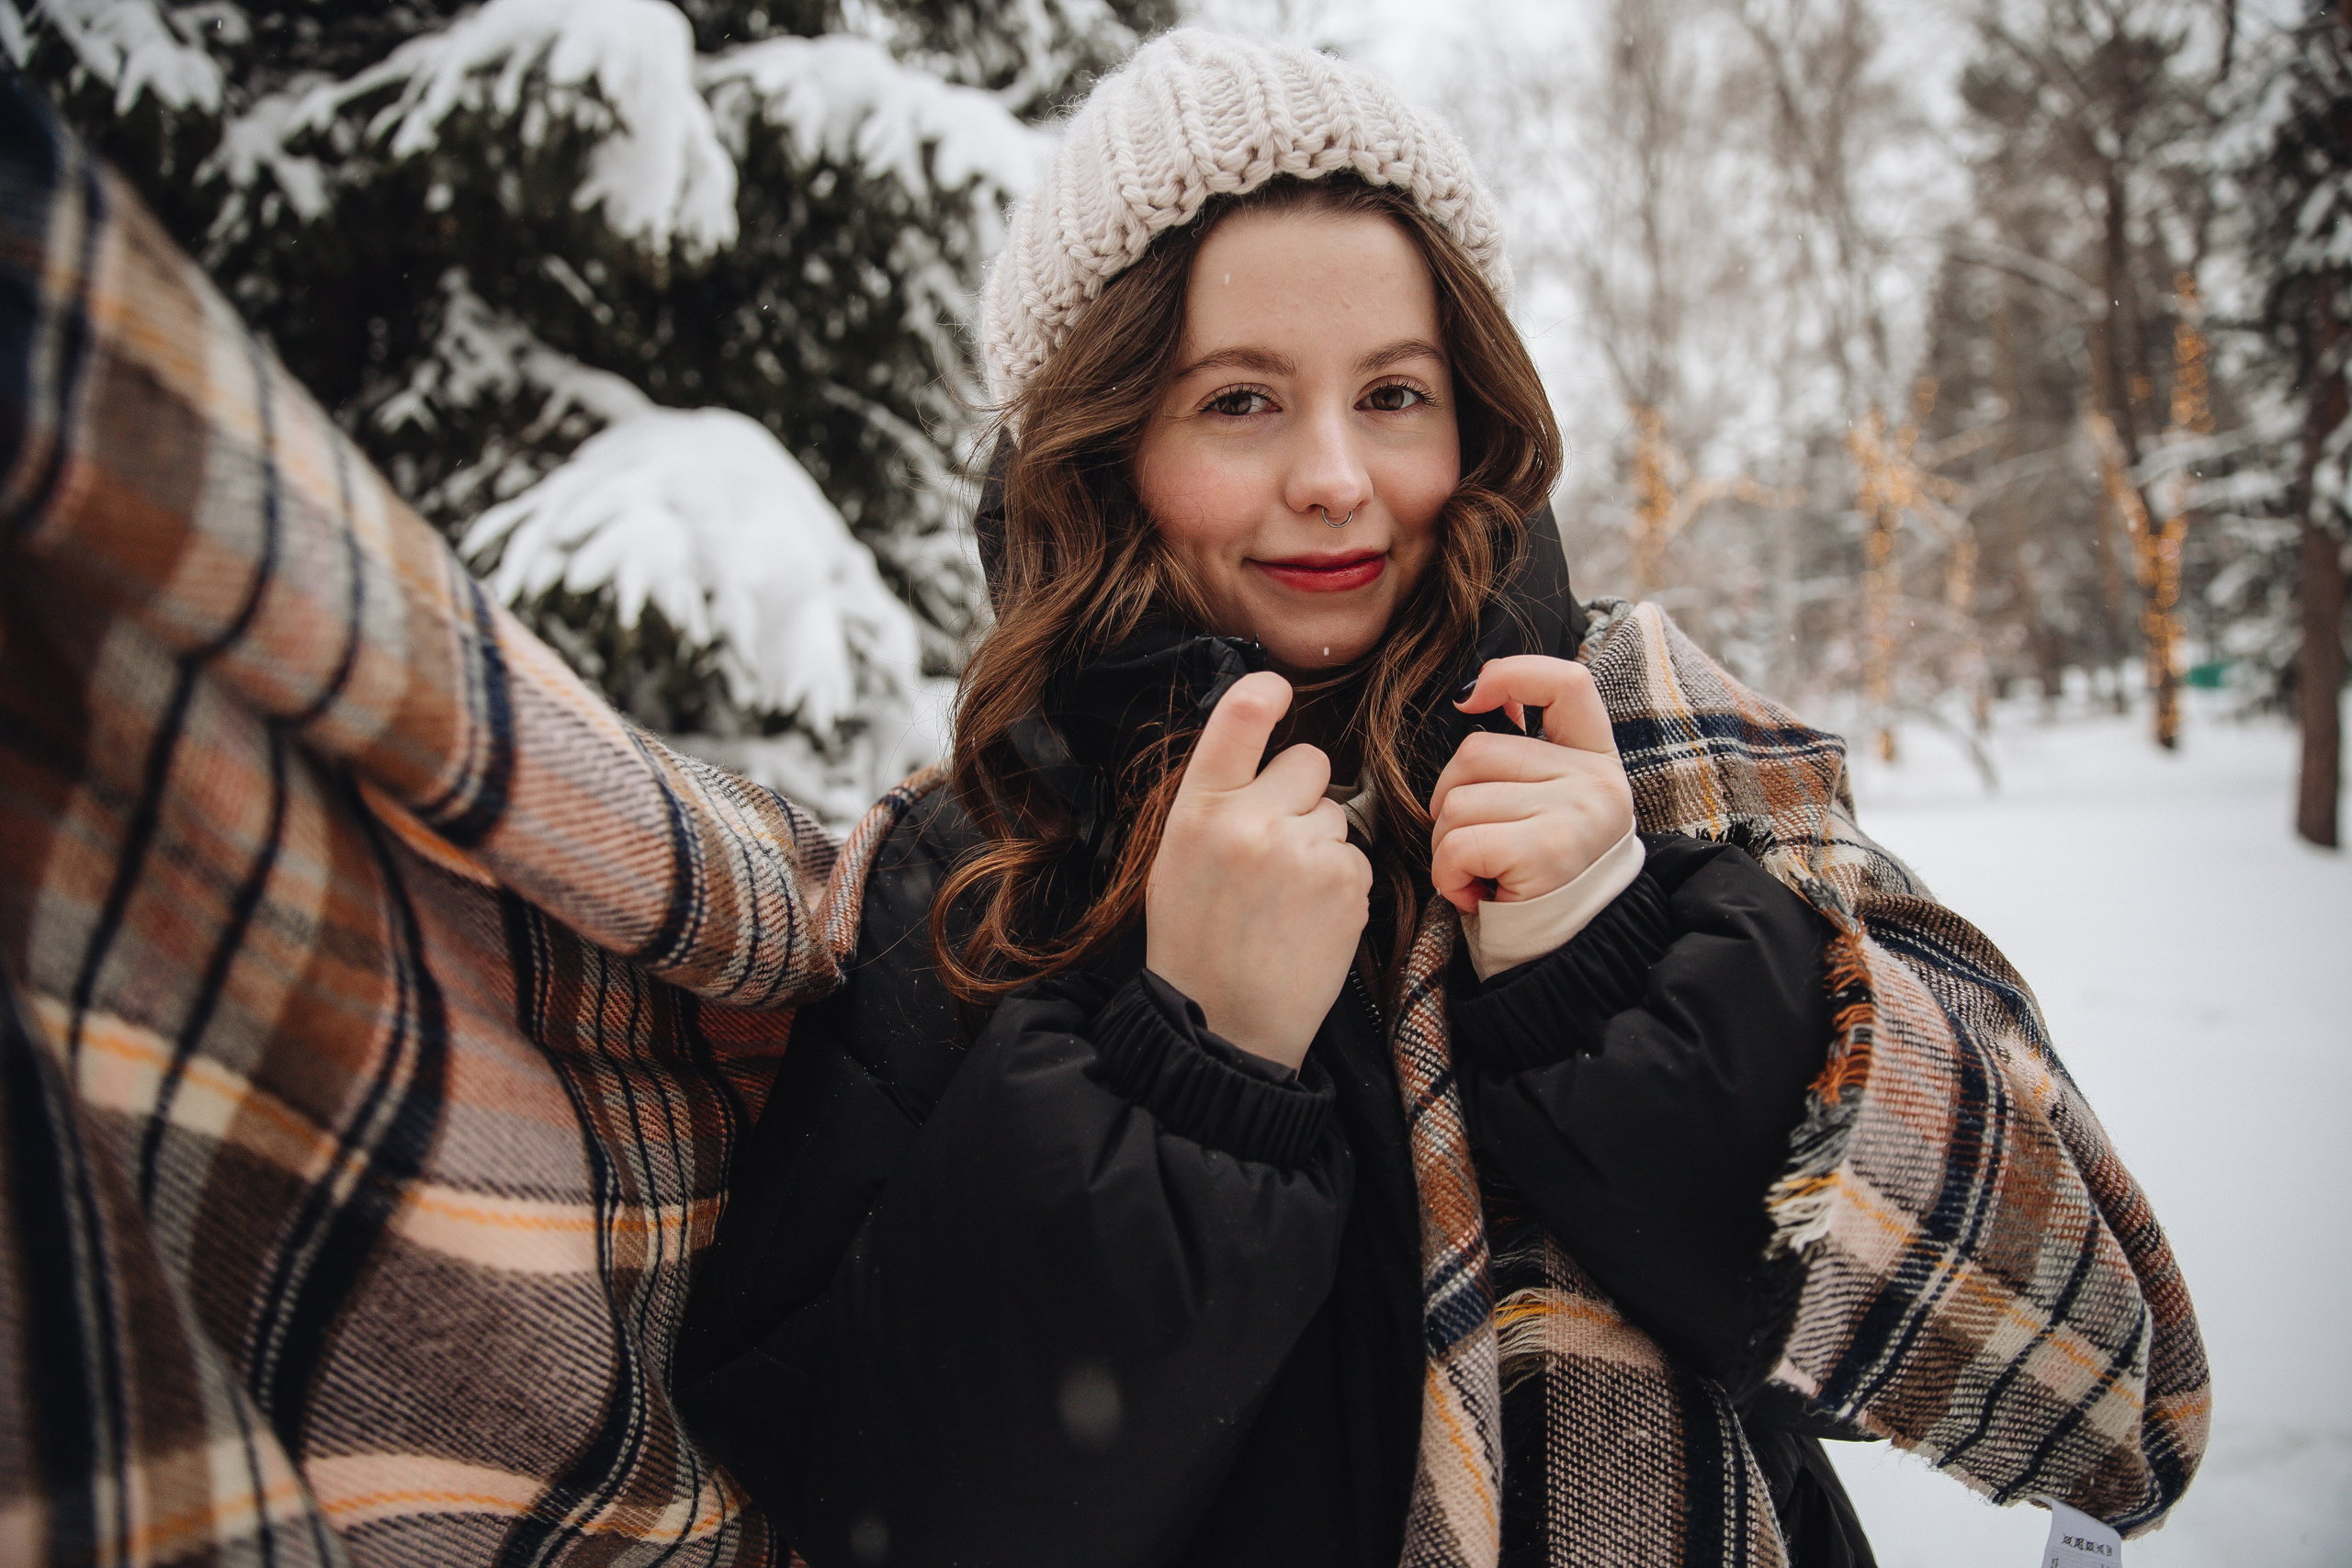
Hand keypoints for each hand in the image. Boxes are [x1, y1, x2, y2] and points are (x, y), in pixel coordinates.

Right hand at [1145, 672, 1371, 1070]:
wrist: (1222, 1025)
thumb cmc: (1194, 942)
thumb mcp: (1177, 858)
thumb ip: (1217, 802)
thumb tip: (1260, 752)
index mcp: (1199, 810)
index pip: (1239, 714)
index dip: (1266, 691)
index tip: (1278, 690)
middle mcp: (1252, 821)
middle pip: (1309, 760)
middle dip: (1301, 791)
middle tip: (1276, 842)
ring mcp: (1304, 852)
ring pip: (1336, 813)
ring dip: (1320, 843)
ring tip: (1286, 898)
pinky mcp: (1346, 885)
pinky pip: (1355, 857)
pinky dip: (1340, 883)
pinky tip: (1308, 920)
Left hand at [1429, 655, 1634, 913]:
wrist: (1568, 952)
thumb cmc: (1541, 877)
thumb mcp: (1549, 805)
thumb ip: (1524, 754)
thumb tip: (1472, 698)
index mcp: (1597, 759)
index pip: (1567, 682)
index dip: (1512, 675)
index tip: (1470, 699)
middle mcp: (1596, 780)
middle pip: (1476, 753)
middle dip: (1451, 802)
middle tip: (1479, 848)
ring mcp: (1577, 813)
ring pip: (1457, 802)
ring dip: (1447, 847)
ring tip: (1483, 875)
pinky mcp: (1549, 850)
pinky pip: (1458, 844)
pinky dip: (1448, 876)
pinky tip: (1476, 894)